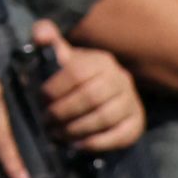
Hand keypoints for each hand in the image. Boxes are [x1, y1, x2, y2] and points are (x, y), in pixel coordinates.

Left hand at [34, 28, 143, 155]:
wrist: (107, 97)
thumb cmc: (77, 78)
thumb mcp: (63, 58)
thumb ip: (49, 43)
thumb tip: (40, 33)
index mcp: (101, 60)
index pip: (77, 72)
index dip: (55, 88)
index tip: (41, 100)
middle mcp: (121, 79)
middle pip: (91, 96)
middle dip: (63, 112)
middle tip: (47, 121)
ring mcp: (132, 102)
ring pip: (104, 117)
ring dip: (76, 129)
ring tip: (57, 134)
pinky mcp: (136, 124)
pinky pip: (118, 136)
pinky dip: (95, 143)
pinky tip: (76, 145)